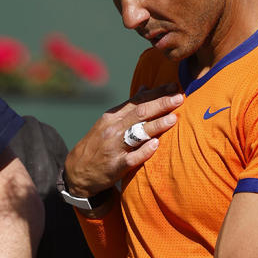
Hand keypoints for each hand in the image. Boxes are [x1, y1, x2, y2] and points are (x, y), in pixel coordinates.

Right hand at [65, 84, 182, 197]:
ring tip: (173, 118)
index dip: (157, 93)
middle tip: (180, 97)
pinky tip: (156, 145)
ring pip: (137, 133)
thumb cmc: (97, 144)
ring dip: (156, 125)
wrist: (77, 171)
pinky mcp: (116, 166)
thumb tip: (145, 88)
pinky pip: (132, 158)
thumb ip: (128, 107)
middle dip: (161, 104)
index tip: (174, 86)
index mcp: (112, 116)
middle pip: (140, 113)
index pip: (137, 101)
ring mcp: (114, 147)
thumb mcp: (108, 122)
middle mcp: (113, 129)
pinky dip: (144, 151)